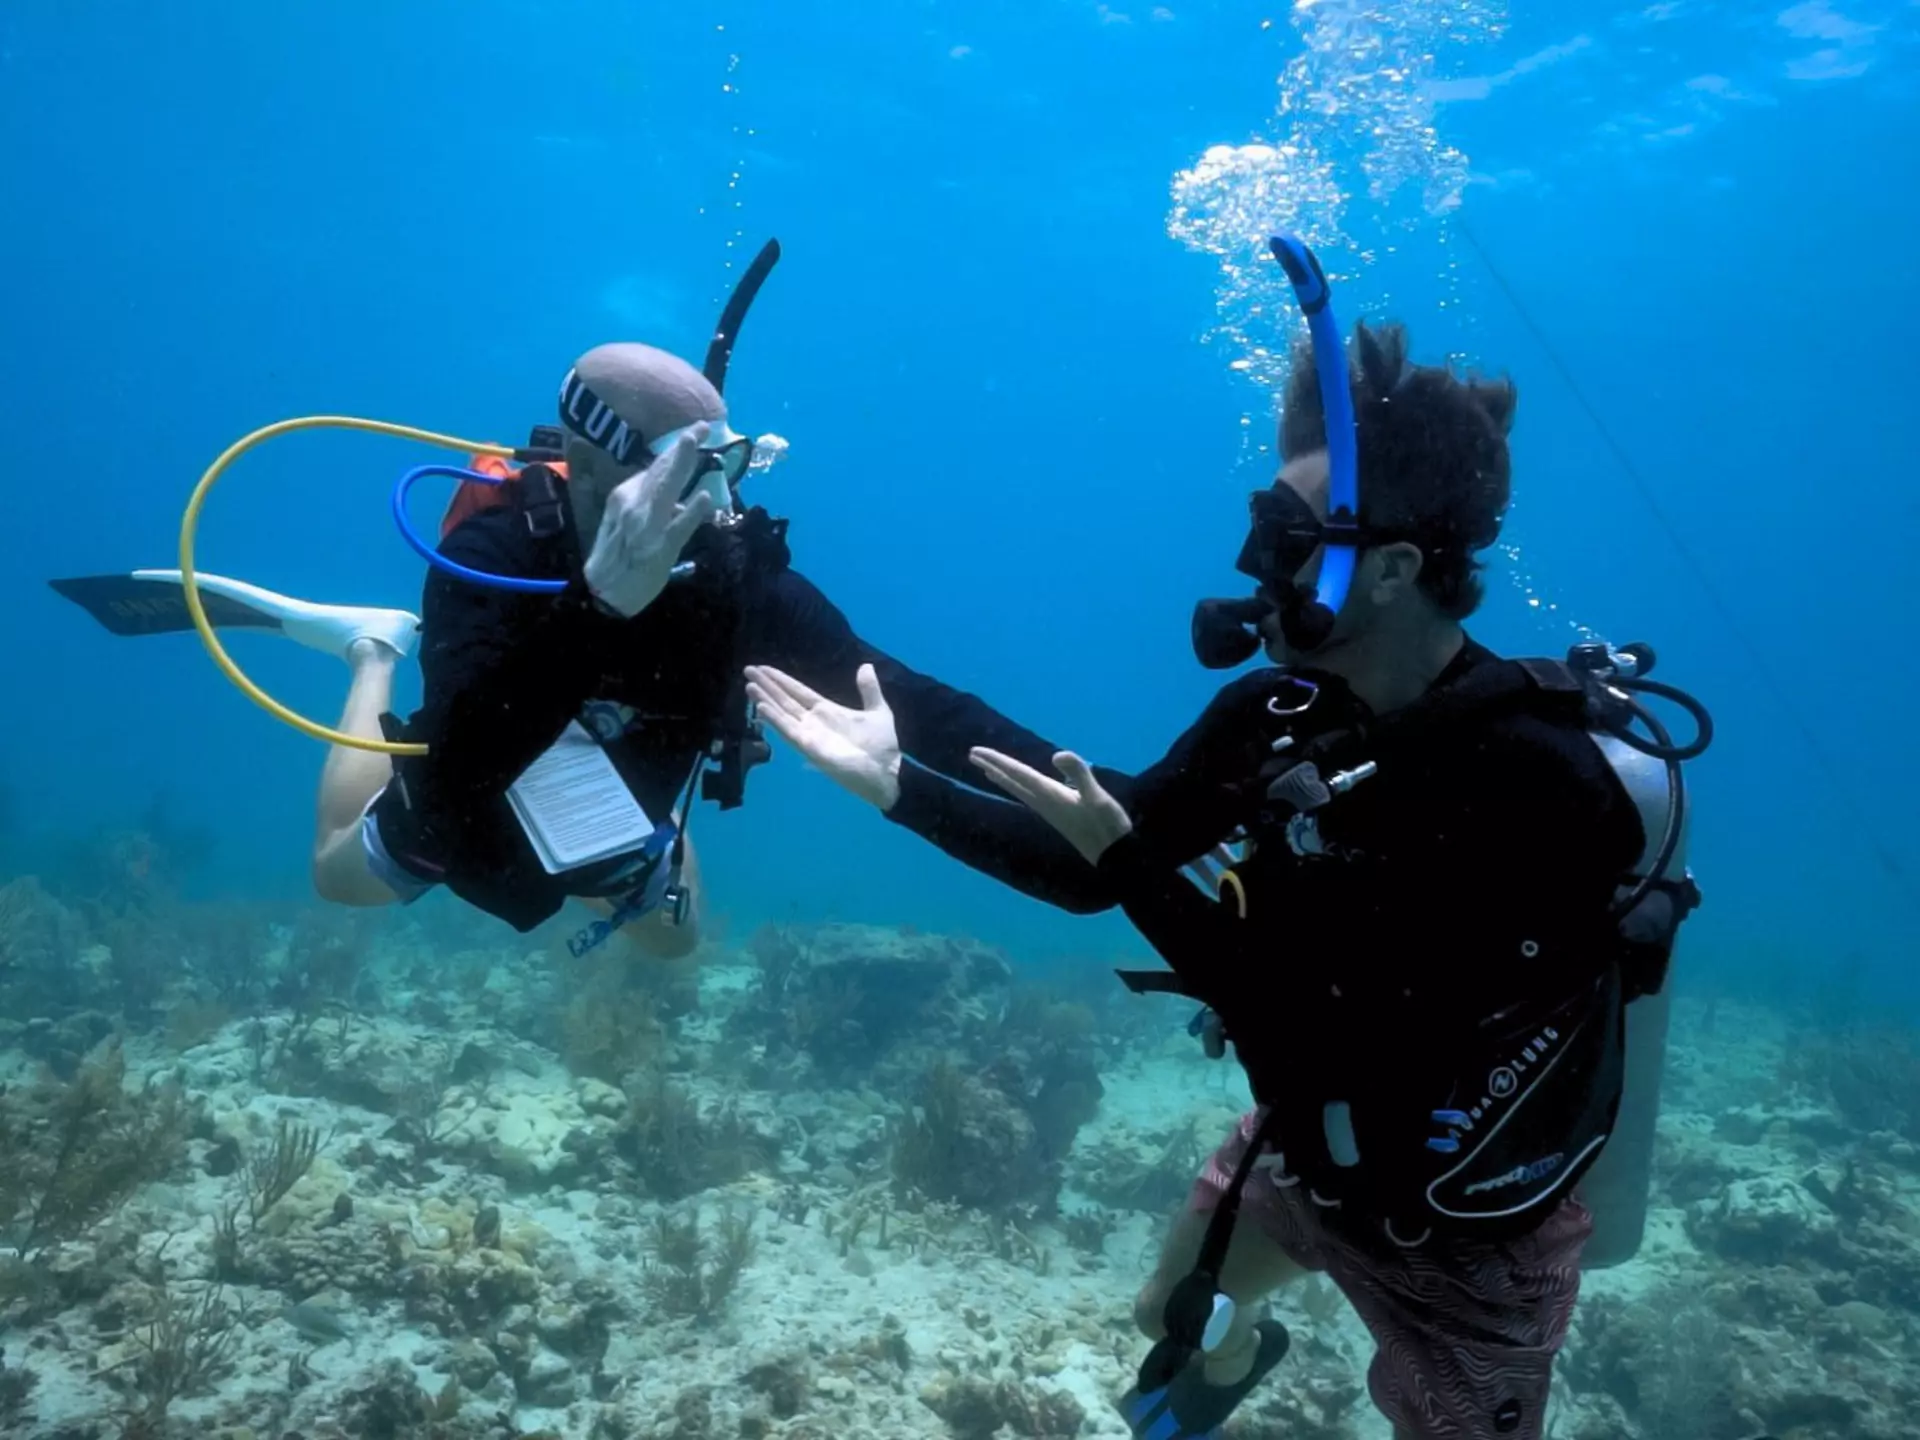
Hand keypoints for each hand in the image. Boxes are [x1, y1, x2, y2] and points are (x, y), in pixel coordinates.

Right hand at [583, 424, 717, 617]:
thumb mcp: (627, 521)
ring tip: (694, 442)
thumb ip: (651, 505)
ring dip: (681, 465)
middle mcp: (634, 504)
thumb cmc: (616, 557)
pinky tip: (705, 499)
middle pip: (661, 471)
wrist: (604, 592)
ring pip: (666, 489)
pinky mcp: (660, 547)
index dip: (676, 449)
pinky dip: (692, 513)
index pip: (656, 467)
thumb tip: (678, 496)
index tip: (694, 432)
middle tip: (702, 427)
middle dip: (682, 447)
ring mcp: (647, 525)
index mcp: (625, 495)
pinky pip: (679, 527)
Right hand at [744, 662, 903, 810]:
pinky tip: (761, 707)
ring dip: (765, 699)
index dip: (781, 680)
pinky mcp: (809, 748)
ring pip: (782, 713)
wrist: (887, 771)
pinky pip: (788, 731)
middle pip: (784, 700)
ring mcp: (809, 735)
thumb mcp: (877, 711)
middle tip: (748, 670)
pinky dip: (775, 719)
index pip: (798, 692)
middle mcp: (813, 722)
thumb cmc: (881, 745)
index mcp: (827, 711)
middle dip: (767, 686)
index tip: (764, 668)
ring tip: (749, 686)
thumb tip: (865, 666)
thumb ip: (868, 689)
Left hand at [969, 747, 1131, 863]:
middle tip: (972, 754)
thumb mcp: (1097, 798)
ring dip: (1003, 778)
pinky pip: (1030, 796)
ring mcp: (1051, 811)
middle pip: (1013, 781)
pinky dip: (1020, 787)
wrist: (1114, 857)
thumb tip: (1057, 755)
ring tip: (988, 770)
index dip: (998, 761)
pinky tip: (1022, 788)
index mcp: (1051, 796)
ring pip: (1019, 790)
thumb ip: (1080, 774)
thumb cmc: (1108, 826)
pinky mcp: (1058, 816)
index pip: (1018, 774)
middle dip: (993, 767)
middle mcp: (1045, 803)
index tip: (976, 752)